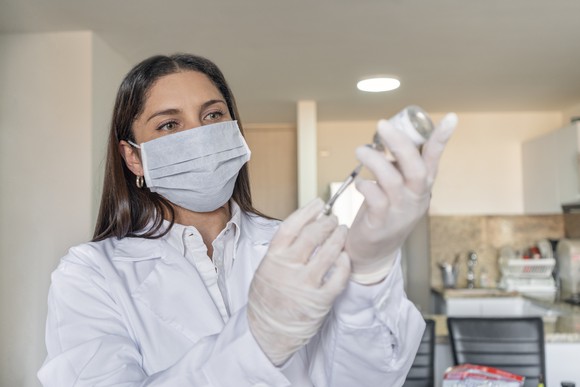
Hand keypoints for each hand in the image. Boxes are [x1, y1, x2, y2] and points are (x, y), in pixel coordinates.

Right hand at [247, 198, 350, 365]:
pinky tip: (345, 256)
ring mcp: (305, 284)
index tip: (319, 204)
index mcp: (273, 258)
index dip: (307, 211)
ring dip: (339, 238)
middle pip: (313, 235)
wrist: (268, 331)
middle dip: (327, 223)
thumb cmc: (268, 298)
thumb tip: (305, 225)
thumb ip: (283, 249)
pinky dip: (344, 263)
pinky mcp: (320, 300)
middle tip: (334, 219)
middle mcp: (289, 268)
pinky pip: (339, 276)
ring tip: (342, 232)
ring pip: (329, 252)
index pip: (292, 226)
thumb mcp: (266, 267)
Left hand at [345, 113, 456, 283]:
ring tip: (361, 150)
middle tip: (382, 125)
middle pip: (415, 168)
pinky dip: (366, 186)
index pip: (434, 159)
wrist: (375, 251)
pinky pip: (375, 199)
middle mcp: (415, 197)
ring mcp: (399, 212)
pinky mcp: (380, 223)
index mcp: (421, 185)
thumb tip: (390, 136)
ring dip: (375, 161)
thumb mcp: (398, 188)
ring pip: (392, 181)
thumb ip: (397, 166)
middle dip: (400, 143)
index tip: (451, 118)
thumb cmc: (385, 212)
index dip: (442, 138)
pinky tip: (360, 183)